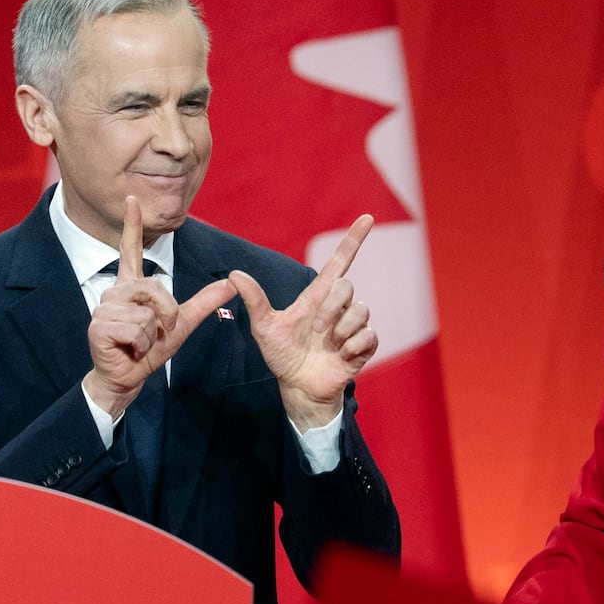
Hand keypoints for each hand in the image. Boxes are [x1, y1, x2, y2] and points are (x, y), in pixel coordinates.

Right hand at [84, 196, 234, 417]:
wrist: (127, 377)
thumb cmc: (148, 350)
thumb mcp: (182, 324)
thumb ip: (204, 302)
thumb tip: (231, 282)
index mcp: (132, 287)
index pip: (131, 250)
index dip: (132, 225)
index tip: (132, 199)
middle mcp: (116, 291)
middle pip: (155, 288)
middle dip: (166, 314)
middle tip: (155, 332)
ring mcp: (105, 307)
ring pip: (147, 314)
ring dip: (151, 335)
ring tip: (137, 342)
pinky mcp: (99, 325)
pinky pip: (136, 329)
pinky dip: (140, 344)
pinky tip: (127, 348)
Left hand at [229, 214, 377, 430]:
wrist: (298, 386)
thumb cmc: (282, 355)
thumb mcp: (264, 327)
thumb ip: (254, 301)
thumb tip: (234, 274)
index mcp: (318, 297)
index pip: (339, 262)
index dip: (353, 240)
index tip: (367, 217)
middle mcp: (338, 307)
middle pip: (348, 286)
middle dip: (331, 308)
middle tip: (317, 329)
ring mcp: (352, 327)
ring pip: (361, 311)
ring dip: (342, 329)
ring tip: (329, 344)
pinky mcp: (363, 346)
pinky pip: (369, 335)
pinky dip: (353, 346)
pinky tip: (340, 355)